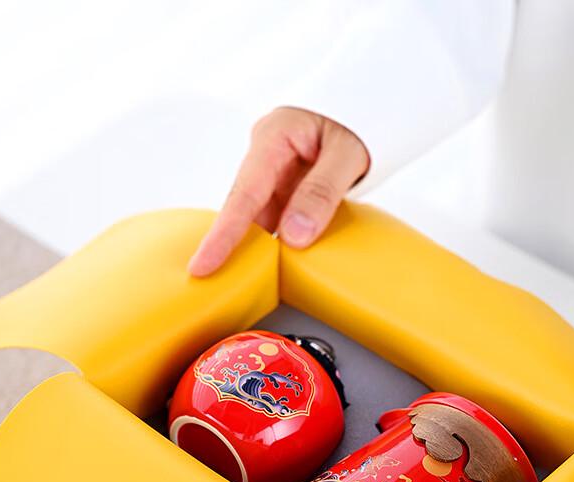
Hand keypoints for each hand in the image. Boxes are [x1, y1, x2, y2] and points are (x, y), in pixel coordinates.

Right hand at [188, 107, 368, 275]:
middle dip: (234, 246)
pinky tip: (282, 262)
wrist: (369, 107)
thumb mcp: (348, 153)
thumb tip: (294, 236)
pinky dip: (281, 241)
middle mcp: (266, 155)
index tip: (204, 264)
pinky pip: (278, 219)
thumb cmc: (358, 119)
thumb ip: (322, 193)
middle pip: (245, 209)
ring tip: (252, 278)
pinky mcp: (286, 188)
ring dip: (263, 246)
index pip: (243, 194)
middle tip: (218, 281)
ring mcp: (274, 173)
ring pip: (261, 218)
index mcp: (274, 137)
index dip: (223, 234)